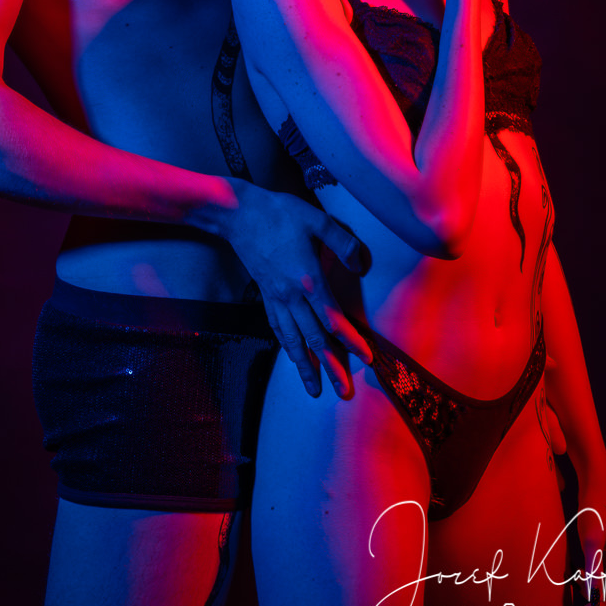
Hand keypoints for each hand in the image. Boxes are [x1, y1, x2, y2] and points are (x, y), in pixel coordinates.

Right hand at [224, 184, 372, 398]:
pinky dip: (287, 346)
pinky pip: (278, 327)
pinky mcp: (265, 294)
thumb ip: (343, 243)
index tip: (366, 358)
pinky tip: (293, 357)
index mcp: (308, 280)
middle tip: (344, 392)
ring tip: (314, 390)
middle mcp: (291, 296)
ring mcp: (276, 298)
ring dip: (305, 367)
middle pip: (314, 339)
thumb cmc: (279, 213)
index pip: (334, 320)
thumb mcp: (317, 220)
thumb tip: (361, 265)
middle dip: (331, 367)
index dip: (351, 341)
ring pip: (293, 340)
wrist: (238, 214)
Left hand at [576, 487, 605, 605]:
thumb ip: (594, 570)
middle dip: (600, 598)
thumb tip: (594, 598)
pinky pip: (605, 572)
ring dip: (595, 587)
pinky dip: (593, 576)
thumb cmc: (595, 510)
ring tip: (577, 580)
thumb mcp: (592, 541)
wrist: (596, 485)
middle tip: (580, 597)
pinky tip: (579, 571)